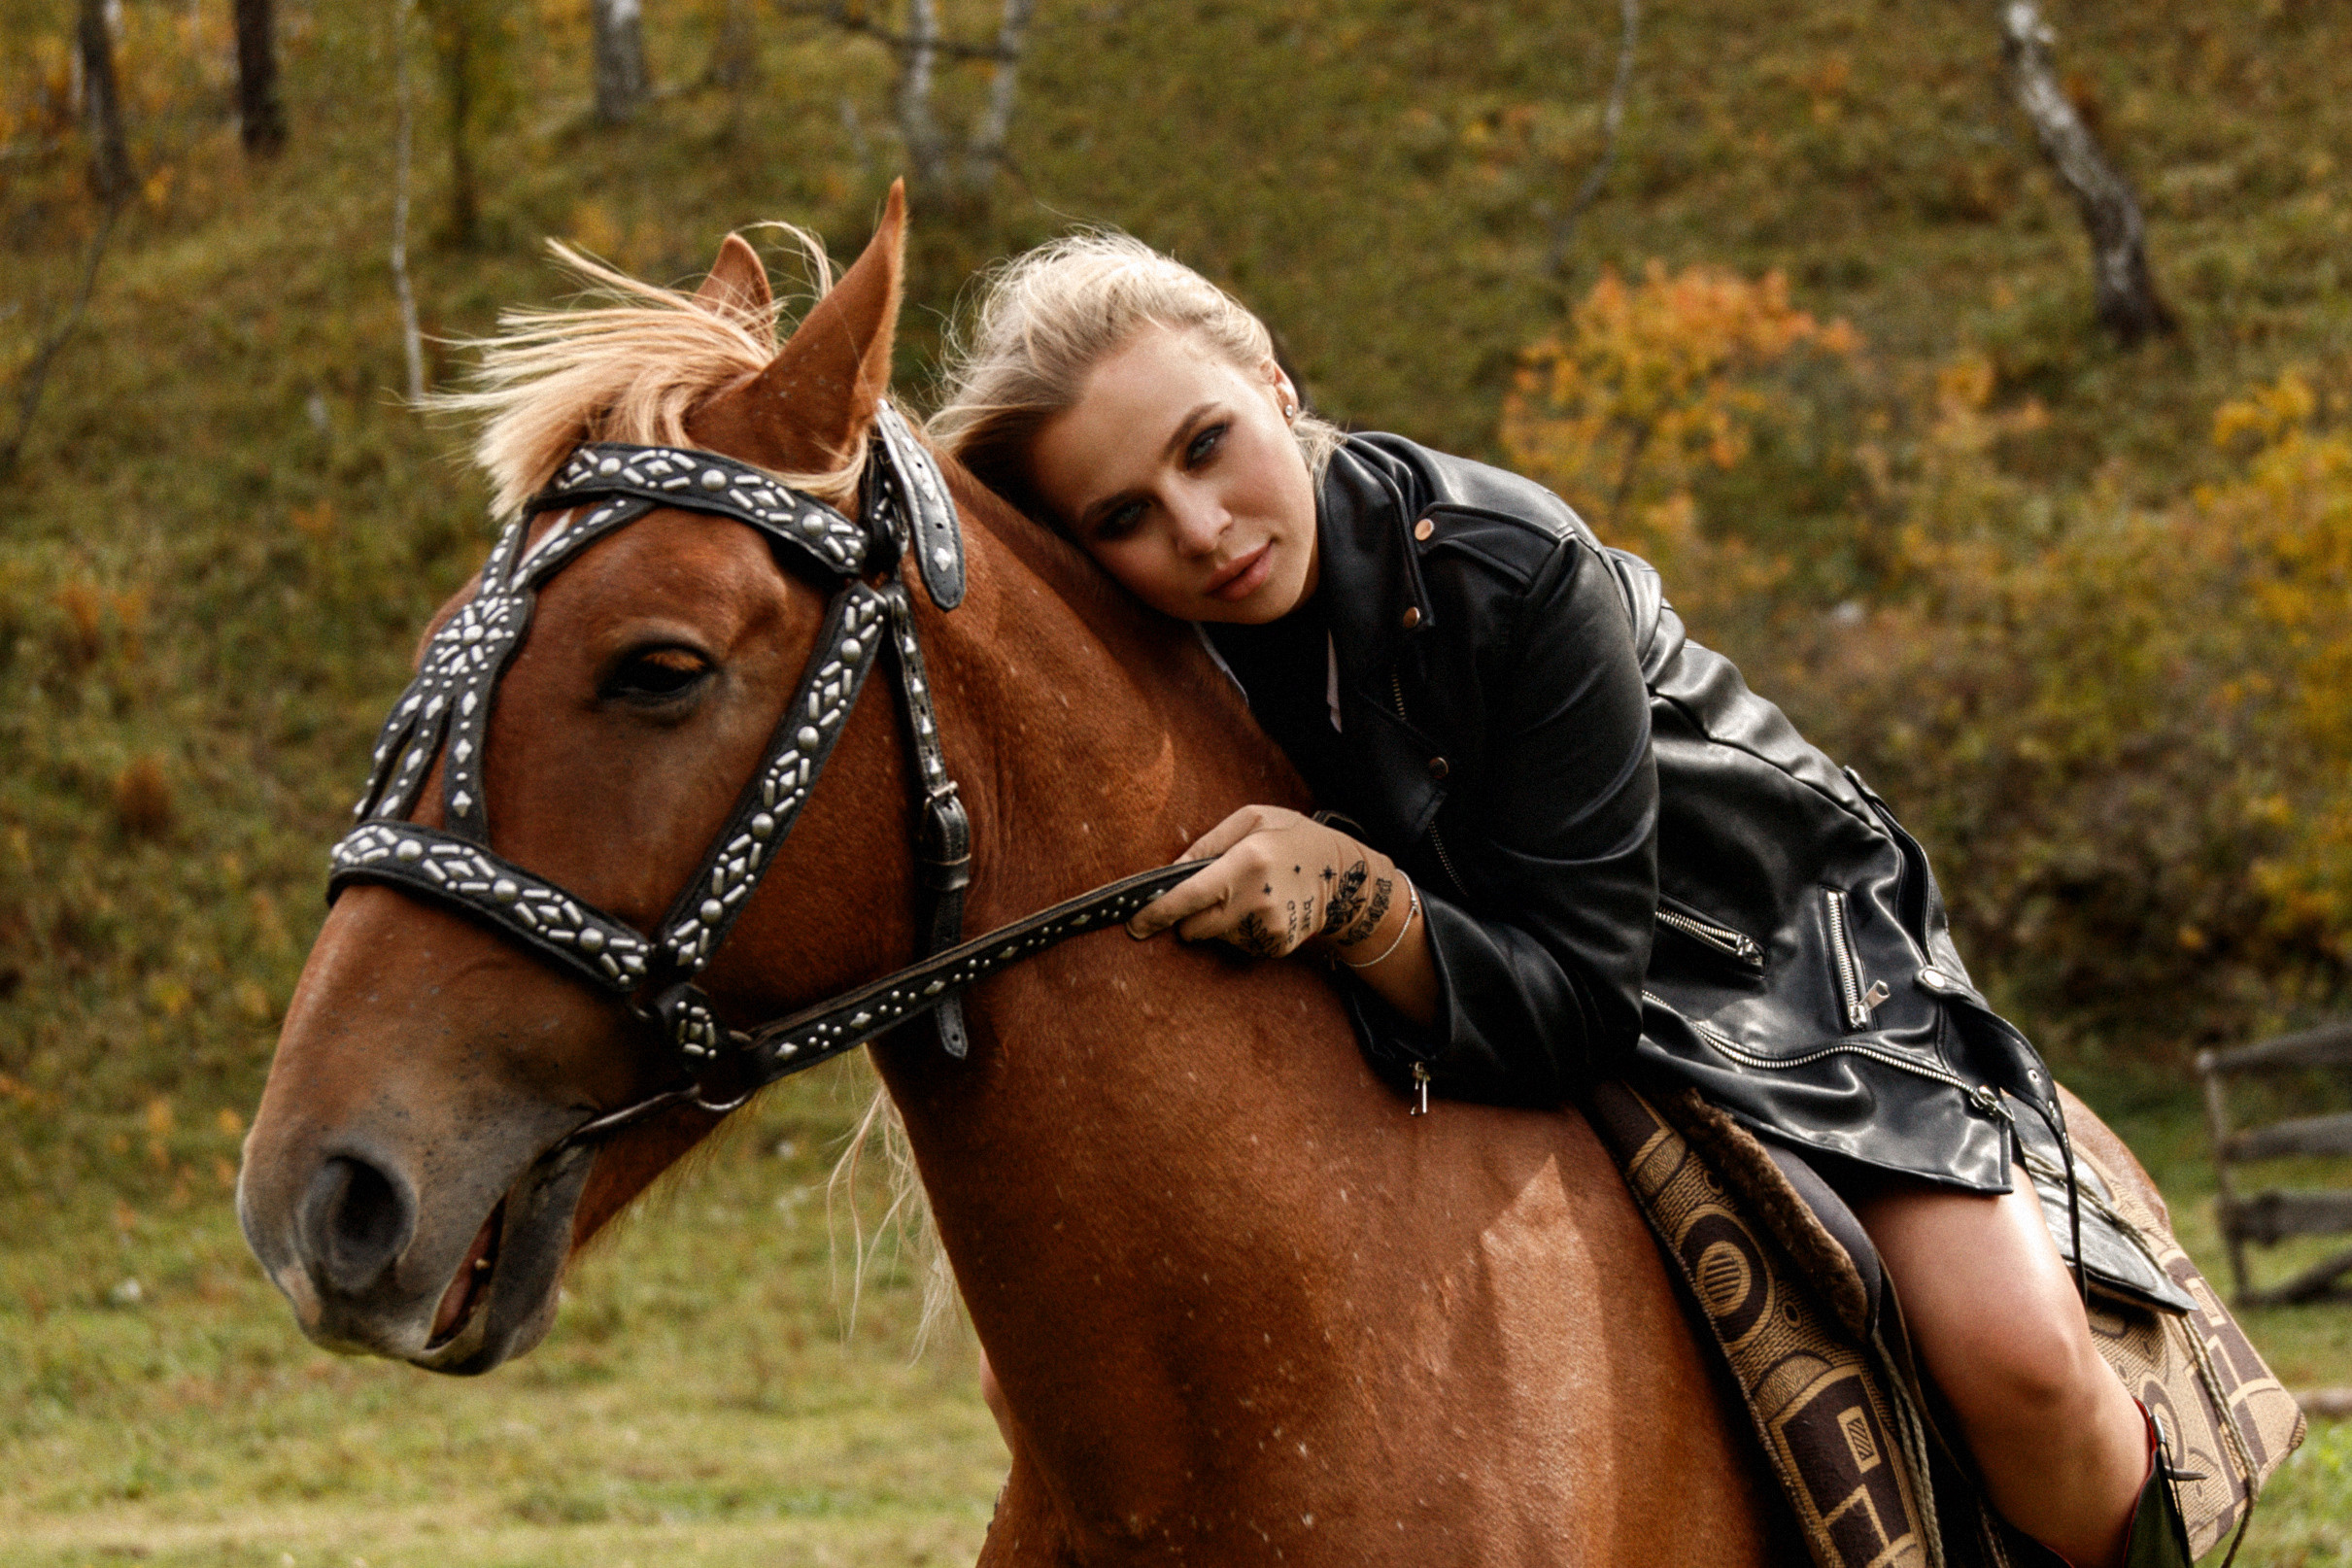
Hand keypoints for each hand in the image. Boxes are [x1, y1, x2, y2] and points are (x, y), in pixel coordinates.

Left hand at [1127, 805, 1403, 960]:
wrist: (1347, 876)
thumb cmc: (1293, 838)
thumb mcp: (1254, 817)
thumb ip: (1208, 841)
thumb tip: (1171, 870)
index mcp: (1247, 861)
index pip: (1188, 896)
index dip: (1156, 913)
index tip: (1135, 924)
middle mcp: (1256, 900)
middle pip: (1194, 927)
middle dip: (1188, 916)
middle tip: (1209, 894)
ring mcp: (1268, 928)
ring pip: (1215, 937)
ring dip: (1219, 920)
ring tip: (1249, 894)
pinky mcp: (1276, 946)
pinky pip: (1238, 944)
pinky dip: (1240, 930)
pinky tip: (1263, 909)